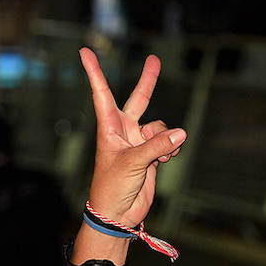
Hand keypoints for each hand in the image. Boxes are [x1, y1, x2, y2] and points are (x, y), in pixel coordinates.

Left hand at [81, 48, 186, 227]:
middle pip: (139, 99)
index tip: (84, 52)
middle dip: (148, 81)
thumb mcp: (132, 164)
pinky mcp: (151, 154)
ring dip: (165, 138)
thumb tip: (180, 133)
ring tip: (161, 155)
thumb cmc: (112, 187)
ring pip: (161, 127)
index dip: (94, 72)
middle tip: (154, 58)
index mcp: (109, 127)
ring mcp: (138, 142)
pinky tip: (167, 159)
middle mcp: (124, 131)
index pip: (102, 93)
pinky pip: (169, 141)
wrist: (117, 213)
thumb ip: (156, 146)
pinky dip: (172, 148)